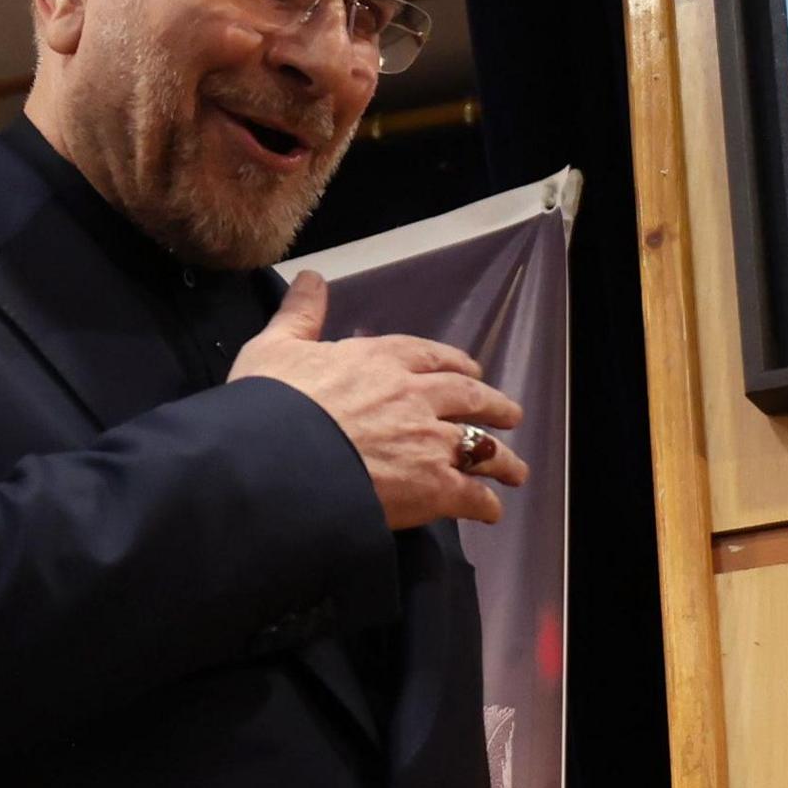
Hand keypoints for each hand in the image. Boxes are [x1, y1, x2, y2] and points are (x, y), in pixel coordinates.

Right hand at [227, 270, 530, 524]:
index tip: (470, 369)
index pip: (430, 356)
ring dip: (502, 459)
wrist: (277, 461)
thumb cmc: (271, 404)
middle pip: (469, 397)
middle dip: (493, 406)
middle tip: (511, 415)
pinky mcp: (432, 487)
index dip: (455, 363)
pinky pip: (471, 495)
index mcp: (380, 360)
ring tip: (515, 470)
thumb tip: (311, 277)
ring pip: (480, 446)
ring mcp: (429, 442)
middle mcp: (415, 396)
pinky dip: (485, 504)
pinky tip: (492, 511)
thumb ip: (300, 314)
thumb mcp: (275, 348)